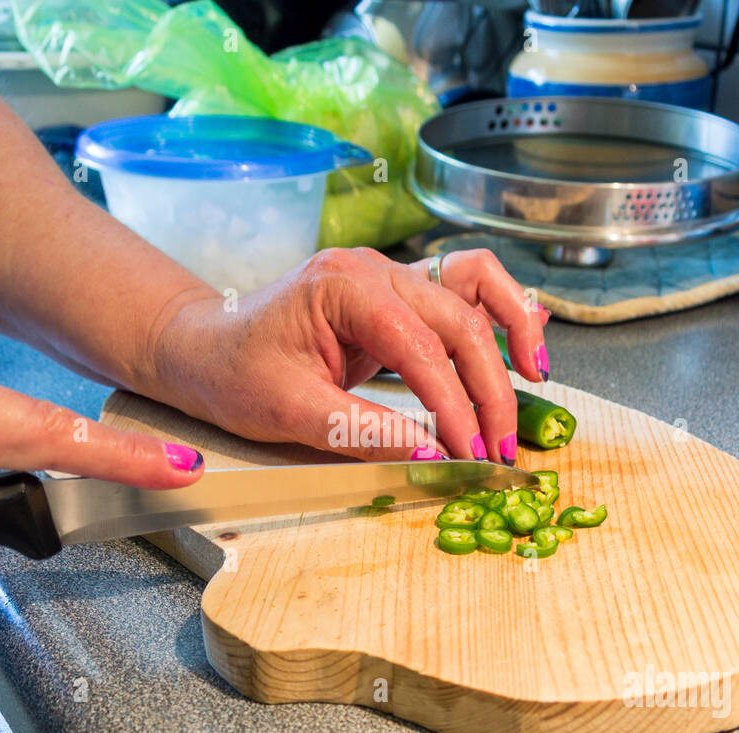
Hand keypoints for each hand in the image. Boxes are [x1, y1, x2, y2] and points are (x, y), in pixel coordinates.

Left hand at [143, 247, 549, 463]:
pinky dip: (495, 316)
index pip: (421, 347)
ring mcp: (389, 276)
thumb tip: (434, 456)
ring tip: (535, 378)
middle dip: (489, 386)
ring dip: (510, 333)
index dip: (454, 405)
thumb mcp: (291, 412)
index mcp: (342, 286)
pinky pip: (461, 293)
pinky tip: (521, 347)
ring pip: (474, 287)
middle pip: (460, 317)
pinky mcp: (396, 297)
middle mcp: (374, 269)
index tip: (472, 454)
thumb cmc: (234, 374)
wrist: (203, 350)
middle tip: (500, 446)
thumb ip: (364, 431)